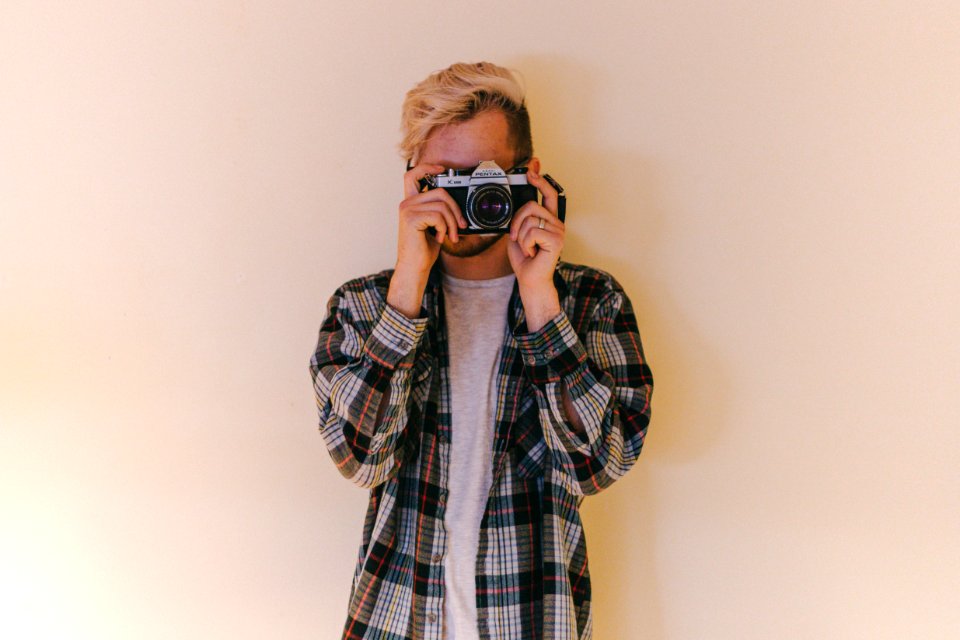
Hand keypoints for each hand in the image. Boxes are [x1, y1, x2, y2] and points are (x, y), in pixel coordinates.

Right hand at [387, 163, 466, 317]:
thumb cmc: (424, 249)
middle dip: (455, 208)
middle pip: (439, 191)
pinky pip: (438, 215)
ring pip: (442, 204)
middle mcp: (406, 203)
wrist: (414, 268)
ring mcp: (407, 210)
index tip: (442, 168)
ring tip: (450, 236)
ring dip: (452, 222)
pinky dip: (444, 228)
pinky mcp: (411, 219)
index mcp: (410, 203)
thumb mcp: (435, 226)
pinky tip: (439, 238)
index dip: (428, 167)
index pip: (413, 175)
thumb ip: (440, 211)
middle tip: (460, 225)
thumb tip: (458, 205)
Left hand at [507, 164, 563, 329]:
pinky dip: (526, 243)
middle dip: (517, 221)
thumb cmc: (525, 257)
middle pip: (531, 206)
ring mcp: (559, 231)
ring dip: (521, 235)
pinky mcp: (557, 240)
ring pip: (530, 218)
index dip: (540, 179)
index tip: (532, 167)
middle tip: (517, 237)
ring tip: (527, 247)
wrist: (529, 279)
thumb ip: (519, 217)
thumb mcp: (518, 232)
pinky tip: (532, 252)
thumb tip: (516, 202)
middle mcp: (556, 223)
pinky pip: (532, 231)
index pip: (548, 193)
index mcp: (548, 219)